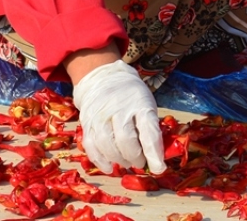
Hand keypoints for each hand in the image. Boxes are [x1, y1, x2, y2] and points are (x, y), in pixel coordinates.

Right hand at [71, 59, 165, 174]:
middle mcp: (119, 108)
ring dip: (119, 160)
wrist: (103, 78)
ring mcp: (100, 115)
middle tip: (140, 162)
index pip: (148, 131)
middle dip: (135, 157)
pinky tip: (109, 167)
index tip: (158, 168)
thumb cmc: (131, 97)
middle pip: (126, 140)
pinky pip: (91, 146)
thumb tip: (155, 160)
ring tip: (127, 163)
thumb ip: (151, 129)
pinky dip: (101, 161)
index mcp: (140, 103)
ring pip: (107, 145)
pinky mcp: (87, 123)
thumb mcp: (147, 105)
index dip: (154, 153)